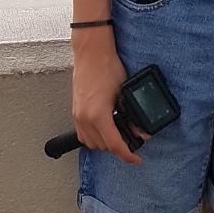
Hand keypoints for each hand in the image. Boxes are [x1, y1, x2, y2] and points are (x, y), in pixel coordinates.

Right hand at [71, 33, 141, 164]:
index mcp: (98, 115)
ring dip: (105, 142)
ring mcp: (77, 115)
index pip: (115, 145)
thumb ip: (131, 114)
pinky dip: (94, 136)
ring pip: (91, 143)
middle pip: (103, 146)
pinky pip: (83, 133)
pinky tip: (105, 128)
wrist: (91, 53)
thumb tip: (139, 130)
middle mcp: (84, 118)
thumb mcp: (124, 93)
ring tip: (119, 134)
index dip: (128, 155)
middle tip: (132, 140)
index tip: (136, 159)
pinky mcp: (75, 111)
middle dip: (118, 147)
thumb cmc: (107, 67)